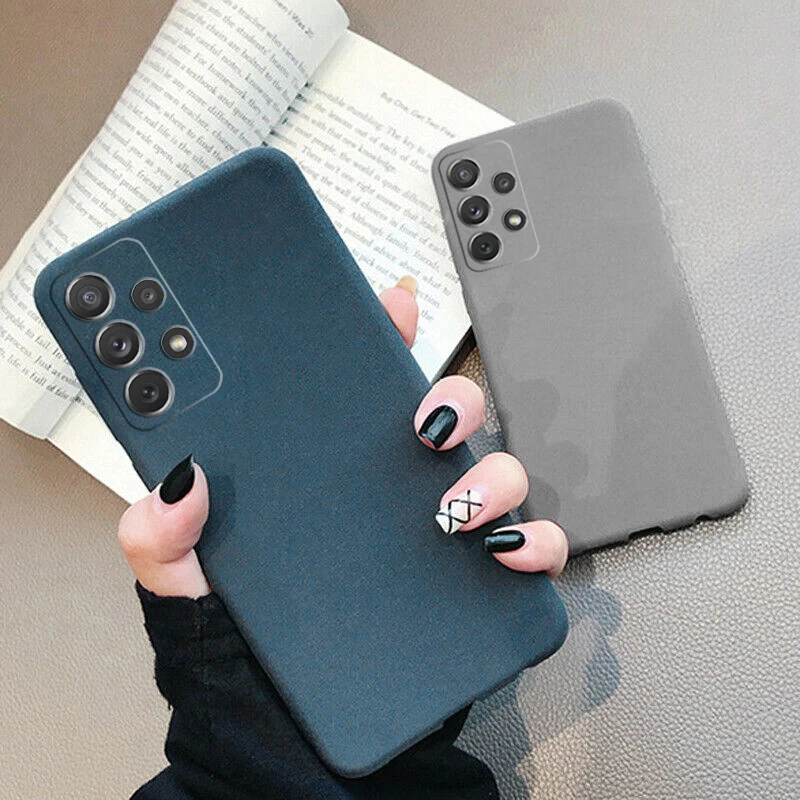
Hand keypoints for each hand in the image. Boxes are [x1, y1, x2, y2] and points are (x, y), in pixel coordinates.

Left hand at [118, 276, 567, 597]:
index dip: (383, 335)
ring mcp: (436, 532)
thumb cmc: (242, 641)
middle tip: (426, 422)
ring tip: (452, 509)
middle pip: (443, 414)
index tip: (393, 303)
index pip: (361, 388)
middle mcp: (389, 491)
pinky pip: (524, 548)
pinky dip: (531, 542)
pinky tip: (502, 551)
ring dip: (492, 474)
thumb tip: (181, 481)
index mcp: (329, 470)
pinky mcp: (470, 582)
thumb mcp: (185, 578)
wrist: (282, 725)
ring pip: (493, 470)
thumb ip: (162, 532)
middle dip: (452, 398)